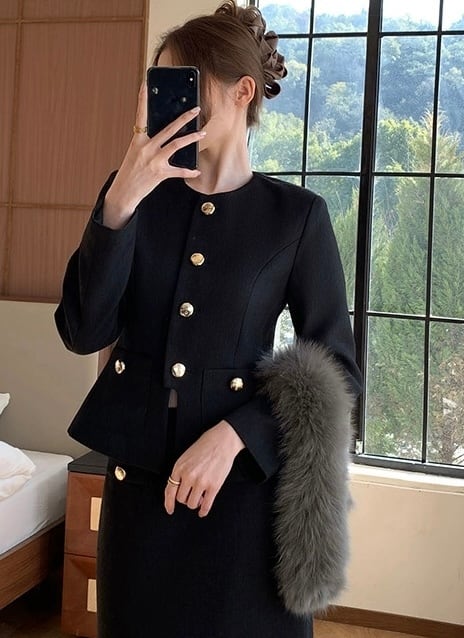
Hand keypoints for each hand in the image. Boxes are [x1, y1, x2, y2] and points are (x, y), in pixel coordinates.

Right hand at [103, 80, 205, 228]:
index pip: (140, 115)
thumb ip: (148, 143)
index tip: (145, 84)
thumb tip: (165, 136)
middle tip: (195, 110)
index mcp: (138, 140)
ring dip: (191, 138)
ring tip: (202, 133)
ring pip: (176, 145)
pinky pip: (179, 171)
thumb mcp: (135, 153)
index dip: (142, 99)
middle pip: (168, 129)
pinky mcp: (160, 174)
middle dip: (183, 118)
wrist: (124, 192)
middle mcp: (146, 148)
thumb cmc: (130, 172)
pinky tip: (197, 170)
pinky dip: (189, 171)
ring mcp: (153, 160)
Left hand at [164, 420, 245, 517]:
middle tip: (191, 495)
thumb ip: (181, 473)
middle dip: (185, 499)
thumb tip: (179, 490)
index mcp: (179, 467)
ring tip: (199, 498)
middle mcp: (188, 476)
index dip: (168, 503)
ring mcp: (201, 482)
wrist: (222, 441)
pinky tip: (203, 511)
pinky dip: (203, 511)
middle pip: (181, 499)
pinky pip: (206, 505)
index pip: (169, 491)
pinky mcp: (214, 486)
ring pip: (192, 504)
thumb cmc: (205, 446)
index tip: (170, 509)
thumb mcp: (186, 457)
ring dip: (195, 503)